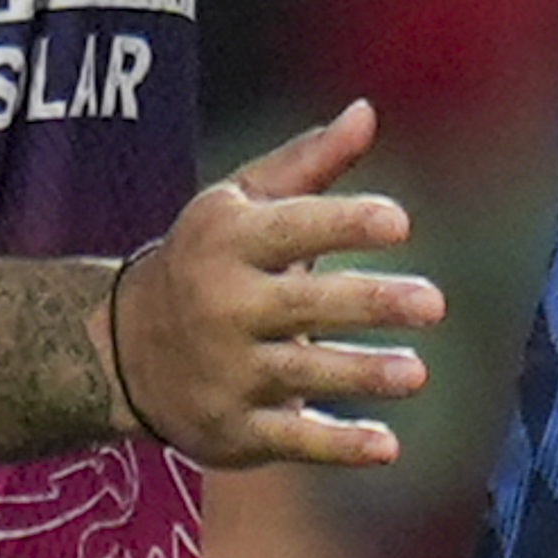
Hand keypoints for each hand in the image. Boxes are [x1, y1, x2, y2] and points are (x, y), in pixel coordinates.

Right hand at [109, 102, 443, 467]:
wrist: (124, 348)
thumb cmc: (207, 261)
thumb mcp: (242, 205)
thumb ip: (308, 163)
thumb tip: (367, 111)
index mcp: (229, 242)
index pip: (291, 229)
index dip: (344, 224)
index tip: (399, 222)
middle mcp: (225, 306)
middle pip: (304, 303)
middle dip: (368, 301)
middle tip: (432, 302)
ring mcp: (229, 371)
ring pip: (302, 372)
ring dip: (360, 373)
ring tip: (415, 372)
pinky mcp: (236, 427)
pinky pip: (292, 439)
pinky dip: (338, 446)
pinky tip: (386, 446)